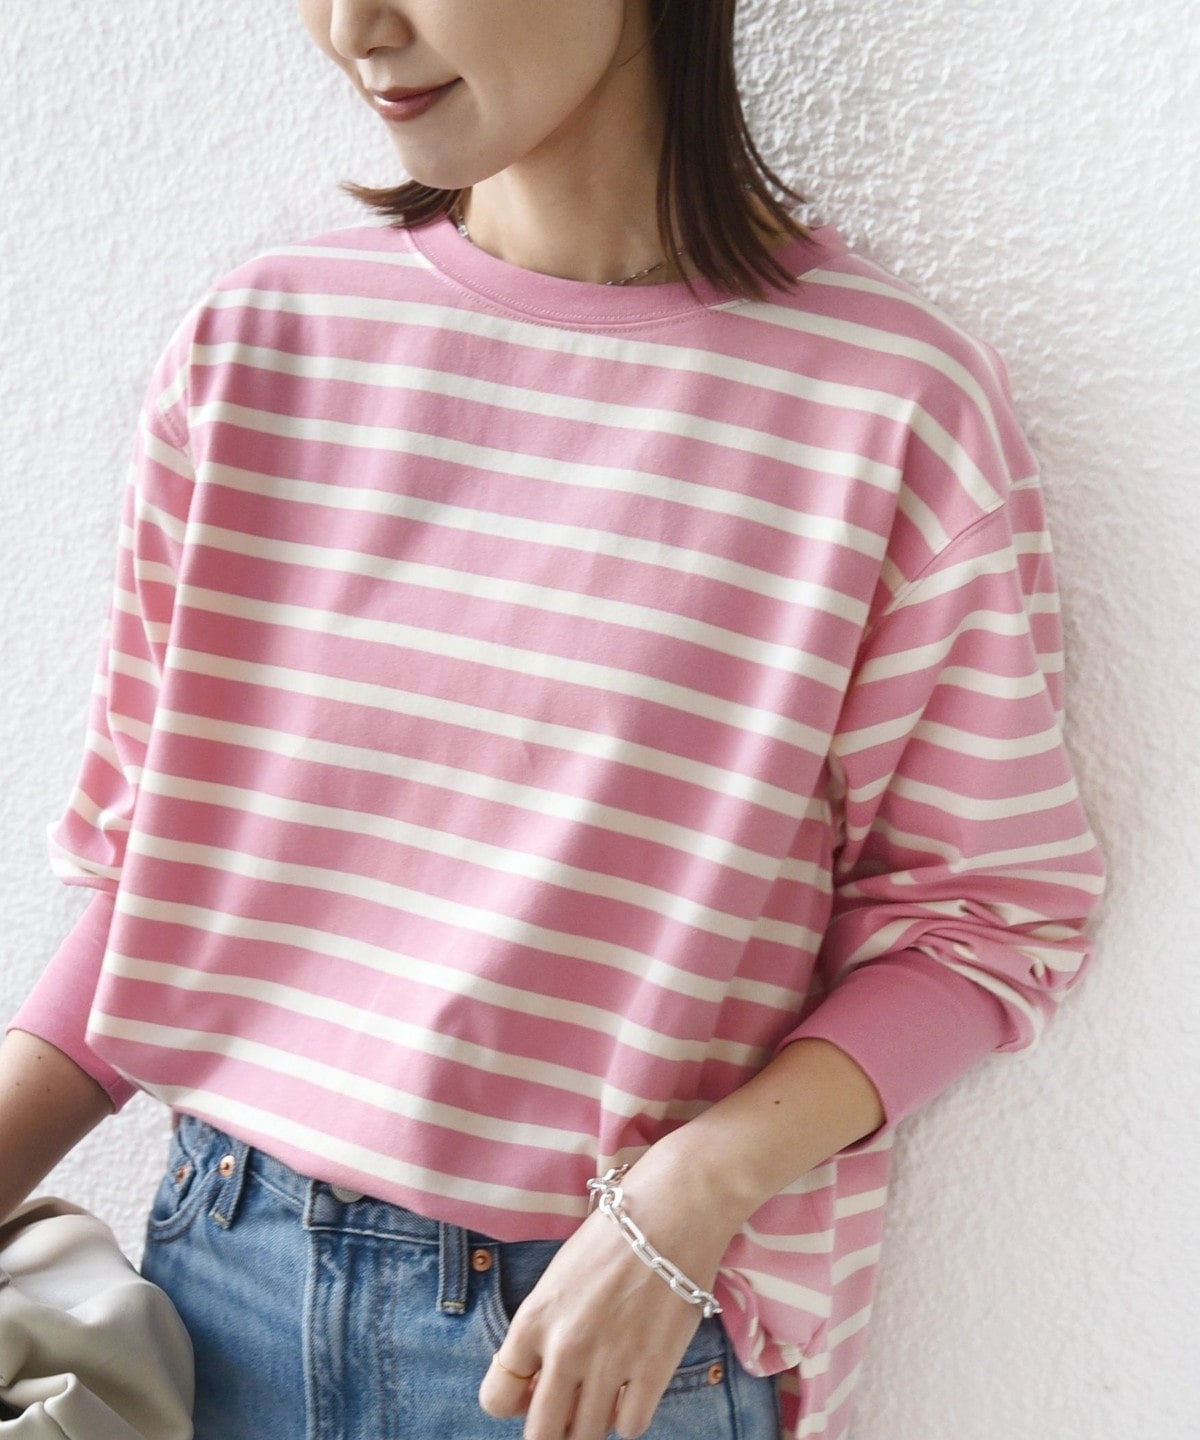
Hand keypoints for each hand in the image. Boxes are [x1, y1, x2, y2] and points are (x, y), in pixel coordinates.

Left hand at [477, 1147, 735, 1439]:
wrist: (671, 1211)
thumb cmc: (612, 1236)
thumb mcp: (559, 1278)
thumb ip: (544, 1331)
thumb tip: (541, 1384)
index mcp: (533, 1320)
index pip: (496, 1398)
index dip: (515, 1401)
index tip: (534, 1390)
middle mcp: (564, 1349)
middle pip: (541, 1434)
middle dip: (553, 1426)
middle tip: (570, 1405)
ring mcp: (609, 1363)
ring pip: (587, 1435)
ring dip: (593, 1420)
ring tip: (605, 1390)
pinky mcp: (653, 1370)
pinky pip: (631, 1427)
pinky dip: (630, 1415)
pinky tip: (634, 1387)